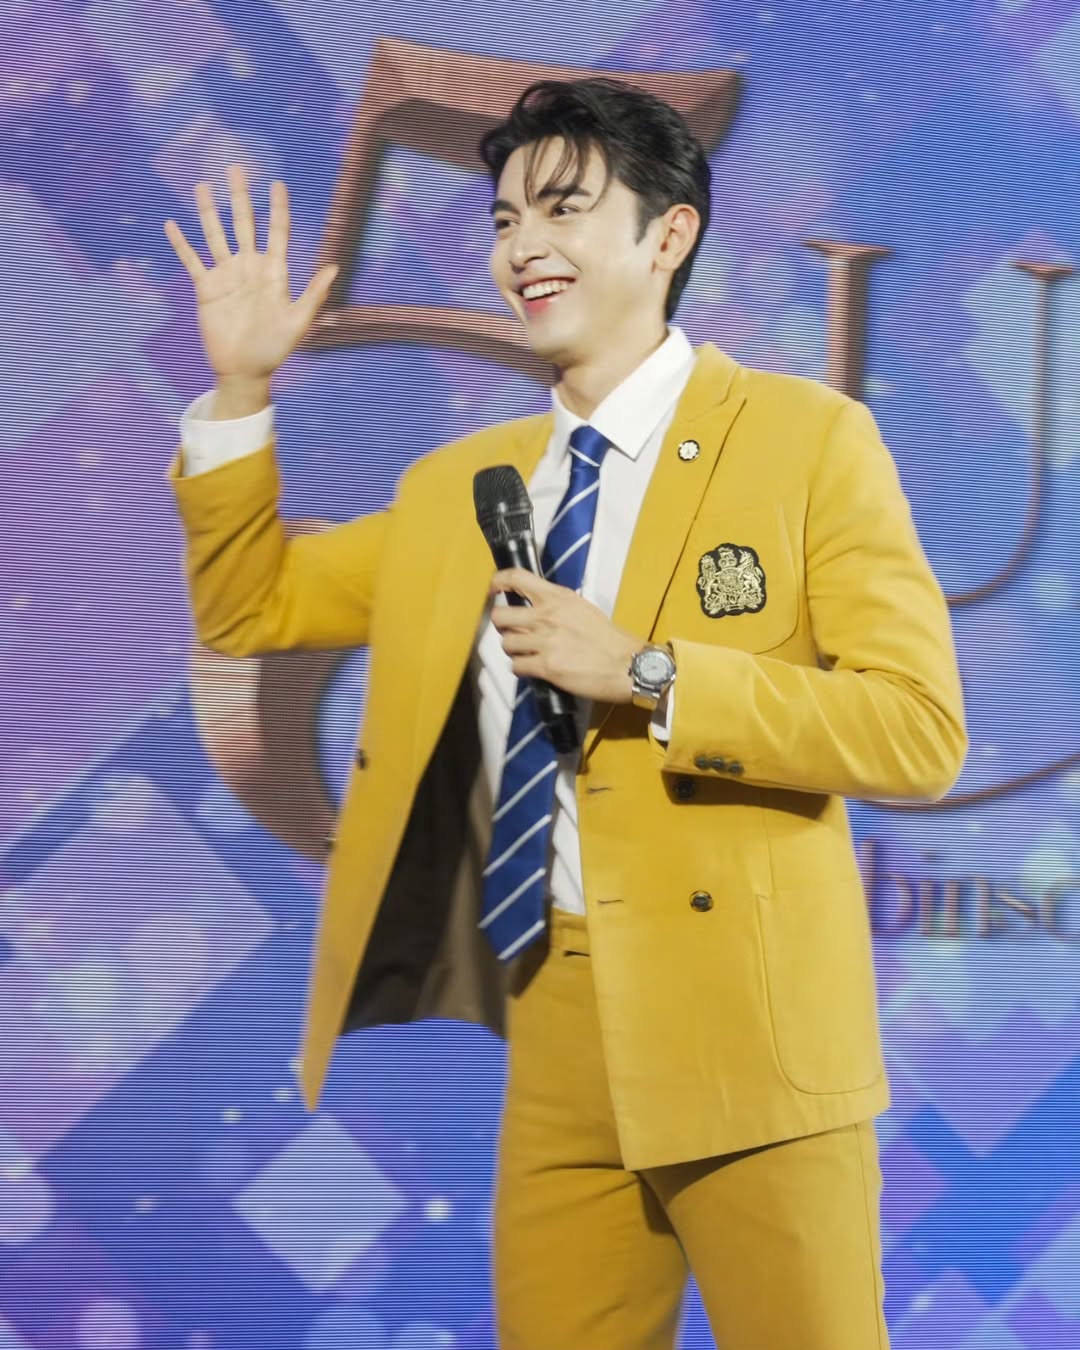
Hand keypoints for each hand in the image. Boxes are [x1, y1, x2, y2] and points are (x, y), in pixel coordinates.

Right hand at [163, 164, 337, 390]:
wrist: (245, 371)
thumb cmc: (275, 349)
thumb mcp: (299, 321)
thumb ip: (314, 294)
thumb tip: (334, 267)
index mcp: (274, 273)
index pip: (277, 232)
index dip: (277, 208)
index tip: (277, 184)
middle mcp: (249, 268)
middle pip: (245, 224)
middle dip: (241, 197)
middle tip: (236, 168)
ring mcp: (227, 276)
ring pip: (216, 235)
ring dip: (209, 211)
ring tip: (203, 186)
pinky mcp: (206, 289)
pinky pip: (192, 261)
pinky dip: (181, 244)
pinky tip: (172, 225)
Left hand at [489, 569, 644, 704]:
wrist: (626, 664)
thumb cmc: (608, 637)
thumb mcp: (582, 608)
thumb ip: (556, 605)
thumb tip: (535, 609)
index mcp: (557, 597)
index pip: (517, 578)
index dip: (498, 582)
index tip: (493, 590)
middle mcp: (547, 616)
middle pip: (499, 616)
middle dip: (502, 626)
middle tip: (512, 631)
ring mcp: (545, 642)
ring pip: (506, 644)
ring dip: (513, 650)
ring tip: (526, 653)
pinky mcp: (546, 667)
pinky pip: (516, 666)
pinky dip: (521, 668)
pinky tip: (533, 668)